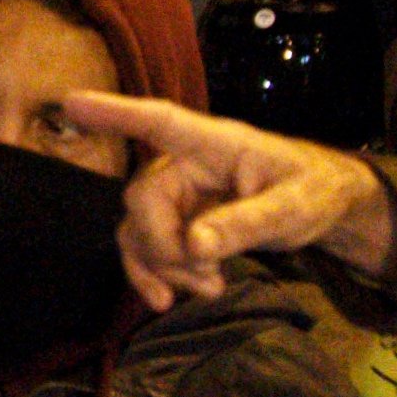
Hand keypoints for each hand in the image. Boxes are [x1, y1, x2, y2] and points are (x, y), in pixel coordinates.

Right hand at [60, 92, 396, 307]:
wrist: (324, 208)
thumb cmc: (312, 191)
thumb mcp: (292, 209)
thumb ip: (244, 225)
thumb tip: (195, 245)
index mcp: (213, 144)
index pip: (159, 122)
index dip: (116, 114)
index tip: (72, 103)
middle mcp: (185, 165)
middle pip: (143, 199)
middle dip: (164, 247)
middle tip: (205, 278)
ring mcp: (179, 195)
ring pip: (138, 230)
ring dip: (163, 267)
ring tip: (210, 289)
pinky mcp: (179, 222)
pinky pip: (147, 248)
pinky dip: (159, 274)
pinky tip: (185, 293)